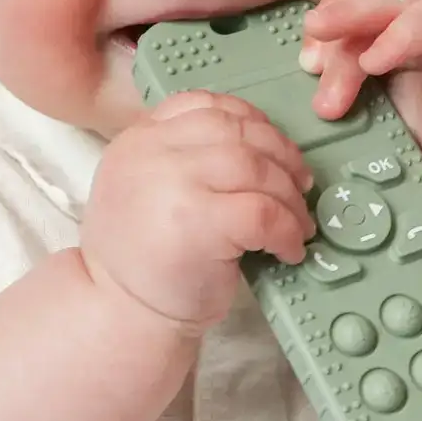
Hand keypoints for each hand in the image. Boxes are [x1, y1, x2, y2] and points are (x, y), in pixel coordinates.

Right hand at [81, 92, 315, 332]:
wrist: (120, 315)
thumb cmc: (146, 261)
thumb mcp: (148, 192)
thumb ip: (185, 160)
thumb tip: (265, 153)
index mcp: (139, 140)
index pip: (203, 105)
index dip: (250, 120)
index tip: (273, 148)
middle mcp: (150, 152)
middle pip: (235, 131)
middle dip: (281, 155)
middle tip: (301, 186)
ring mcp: (172, 184)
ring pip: (254, 167)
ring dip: (289, 196)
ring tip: (298, 224)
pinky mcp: (197, 222)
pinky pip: (262, 211)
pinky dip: (286, 229)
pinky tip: (288, 249)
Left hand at [301, 0, 421, 174]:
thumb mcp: (373, 97)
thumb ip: (345, 74)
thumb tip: (302, 70)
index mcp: (382, 18)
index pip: (342, 6)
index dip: (321, 31)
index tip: (304, 64)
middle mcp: (408, 4)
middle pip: (358, 3)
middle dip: (331, 30)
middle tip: (308, 61)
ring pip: (385, 7)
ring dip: (353, 38)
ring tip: (328, 68)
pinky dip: (396, 39)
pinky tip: (375, 61)